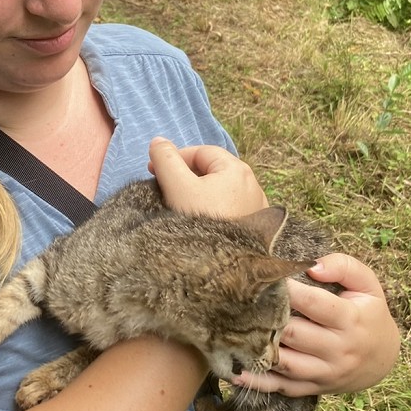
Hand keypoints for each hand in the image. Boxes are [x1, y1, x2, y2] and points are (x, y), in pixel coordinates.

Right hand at [147, 137, 269, 218]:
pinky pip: (228, 210)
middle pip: (211, 171)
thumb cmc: (202, 222)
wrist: (227, 269)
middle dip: (185, 177)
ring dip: (198, 195)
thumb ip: (166, 160)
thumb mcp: (177, 187)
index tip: (153, 173)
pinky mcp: (254, 228)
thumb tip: (158, 141)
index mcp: (236, 168)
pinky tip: (200, 225)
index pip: (200, 152)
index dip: (174, 158)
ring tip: (179, 209)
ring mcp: (256, 208)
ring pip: (219, 192)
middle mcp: (252, 184)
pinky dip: (211, 210)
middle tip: (164, 191)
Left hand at [233, 253, 397, 396]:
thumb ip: (344, 266)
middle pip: (294, 333)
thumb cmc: (368, 313)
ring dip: (258, 350)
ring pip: (286, 363)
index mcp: (350, 319)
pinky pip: (283, 388)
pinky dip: (259, 382)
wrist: (383, 358)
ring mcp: (325, 372)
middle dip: (266, 318)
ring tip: (232, 334)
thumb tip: (313, 265)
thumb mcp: (368, 285)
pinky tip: (236, 372)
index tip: (264, 276)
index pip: (313, 303)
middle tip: (238, 302)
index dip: (287, 290)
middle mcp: (338, 349)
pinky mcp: (315, 387)